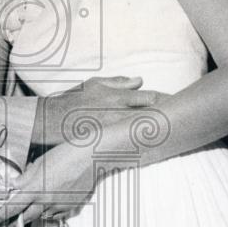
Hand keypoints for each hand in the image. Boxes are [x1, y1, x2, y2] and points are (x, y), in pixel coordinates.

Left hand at [0, 143, 105, 225]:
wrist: (89, 157)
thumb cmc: (64, 155)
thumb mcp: (39, 163)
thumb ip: (26, 177)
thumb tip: (15, 185)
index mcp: (35, 188)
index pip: (13, 206)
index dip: (2, 215)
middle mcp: (46, 200)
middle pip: (26, 217)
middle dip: (16, 223)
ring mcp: (59, 206)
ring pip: (41, 216)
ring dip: (34, 214)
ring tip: (31, 210)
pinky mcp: (71, 207)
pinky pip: (56, 214)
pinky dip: (50, 211)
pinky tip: (50, 203)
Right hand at [32, 76, 160, 146]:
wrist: (52, 119)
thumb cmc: (74, 99)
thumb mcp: (95, 84)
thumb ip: (119, 82)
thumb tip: (140, 80)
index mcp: (118, 97)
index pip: (150, 98)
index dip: (162, 101)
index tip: (168, 103)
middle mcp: (119, 114)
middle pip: (151, 116)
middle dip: (163, 117)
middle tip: (175, 120)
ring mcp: (115, 131)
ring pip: (142, 132)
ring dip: (152, 131)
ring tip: (165, 133)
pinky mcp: (108, 144)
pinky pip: (129, 144)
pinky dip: (138, 143)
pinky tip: (146, 146)